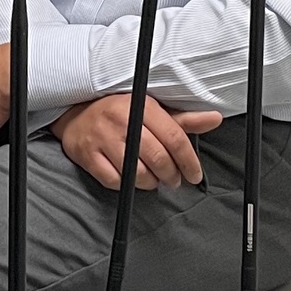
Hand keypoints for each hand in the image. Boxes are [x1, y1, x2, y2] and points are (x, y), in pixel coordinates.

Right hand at [50, 95, 222, 189]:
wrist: (76, 112)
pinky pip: (114, 181)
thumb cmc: (119, 111)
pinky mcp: (87, 155)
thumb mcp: (151, 109)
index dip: (189, 161)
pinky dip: (126, 184)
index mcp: (140, 106)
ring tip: (154, 179)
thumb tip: (214, 119)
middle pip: (158, 158)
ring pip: (137, 173)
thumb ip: (182, 119)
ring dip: (151, 183)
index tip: (194, 174)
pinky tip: (131, 178)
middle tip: (174, 180)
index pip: (174, 138)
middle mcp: (120, 121)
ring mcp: (102, 139)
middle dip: (171, 175)